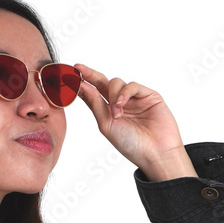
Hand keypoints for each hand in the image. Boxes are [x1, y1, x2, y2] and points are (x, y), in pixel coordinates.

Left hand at [73, 63, 195, 178]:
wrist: (154, 153)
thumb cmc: (131, 144)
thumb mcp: (106, 124)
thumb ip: (95, 104)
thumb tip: (82, 87)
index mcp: (108, 112)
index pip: (93, 93)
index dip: (82, 84)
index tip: (69, 76)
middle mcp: (120, 103)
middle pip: (103, 83)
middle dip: (91, 75)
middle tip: (79, 69)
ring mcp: (134, 98)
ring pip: (116, 83)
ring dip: (112, 95)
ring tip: (116, 113)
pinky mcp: (148, 95)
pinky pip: (132, 86)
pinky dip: (124, 93)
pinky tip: (121, 104)